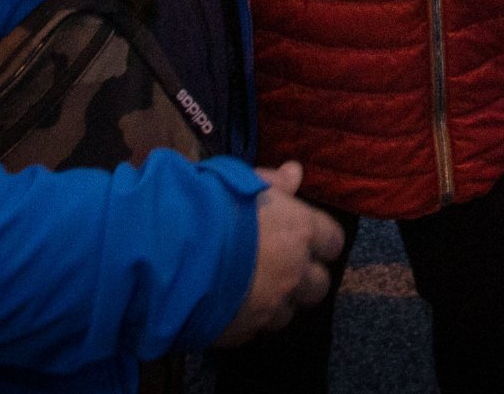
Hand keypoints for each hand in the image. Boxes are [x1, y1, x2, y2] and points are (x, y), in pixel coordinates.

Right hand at [215, 164, 344, 344]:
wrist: (170, 253)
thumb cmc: (209, 207)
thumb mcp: (241, 182)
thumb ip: (272, 182)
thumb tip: (295, 173)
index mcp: (299, 232)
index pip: (332, 241)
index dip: (320, 241)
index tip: (306, 239)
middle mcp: (293, 273)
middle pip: (318, 285)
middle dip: (304, 279)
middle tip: (281, 268)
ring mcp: (270, 306)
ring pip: (288, 313)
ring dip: (276, 302)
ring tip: (250, 289)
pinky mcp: (244, 331)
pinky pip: (255, 329)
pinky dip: (247, 319)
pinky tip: (228, 305)